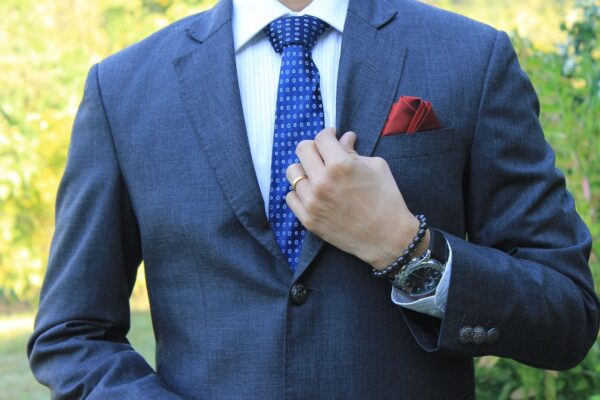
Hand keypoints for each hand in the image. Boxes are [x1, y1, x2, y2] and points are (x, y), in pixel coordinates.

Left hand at [286, 128, 429, 269]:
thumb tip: (344, 138)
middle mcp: (321, 181)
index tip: (332, 137)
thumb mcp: (376, 167)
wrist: (389, 237)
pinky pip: (290, 197)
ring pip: (293, 173)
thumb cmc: (387, 199)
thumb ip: (353, 151)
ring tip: (318, 175)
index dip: (328, 134)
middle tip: (324, 154)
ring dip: (305, 170)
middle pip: (302, 150)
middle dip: (314, 148)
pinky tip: (313, 193)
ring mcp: (312, 202)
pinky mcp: (308, 220)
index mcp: (340, 164)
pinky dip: (300, 192)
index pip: (321, 138)